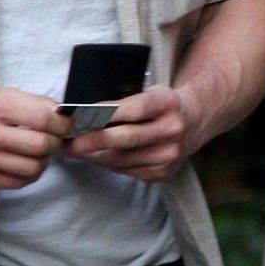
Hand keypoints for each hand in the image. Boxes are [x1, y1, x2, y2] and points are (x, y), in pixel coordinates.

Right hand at [0, 87, 71, 189]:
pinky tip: (23, 162)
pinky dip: (28, 174)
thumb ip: (32, 103)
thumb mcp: (0, 92)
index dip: (62, 124)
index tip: (65, 125)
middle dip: (55, 143)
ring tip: (36, 151)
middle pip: (41, 146)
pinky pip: (18, 183)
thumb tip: (62, 117)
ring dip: (43, 160)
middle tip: (52, 139)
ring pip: (33, 168)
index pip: (44, 119)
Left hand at [61, 85, 192, 182]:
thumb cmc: (160, 104)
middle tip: (73, 143)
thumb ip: (123, 101)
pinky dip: (107, 164)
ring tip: (74, 150)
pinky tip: (93, 158)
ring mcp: (169, 155)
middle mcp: (172, 130)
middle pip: (129, 137)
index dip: (108, 112)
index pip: (136, 108)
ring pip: (124, 159)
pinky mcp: (163, 173)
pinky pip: (128, 171)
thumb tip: (83, 113)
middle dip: (97, 140)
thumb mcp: (148, 92)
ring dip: (96, 156)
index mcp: (168, 104)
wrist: (192, 123)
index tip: (83, 115)